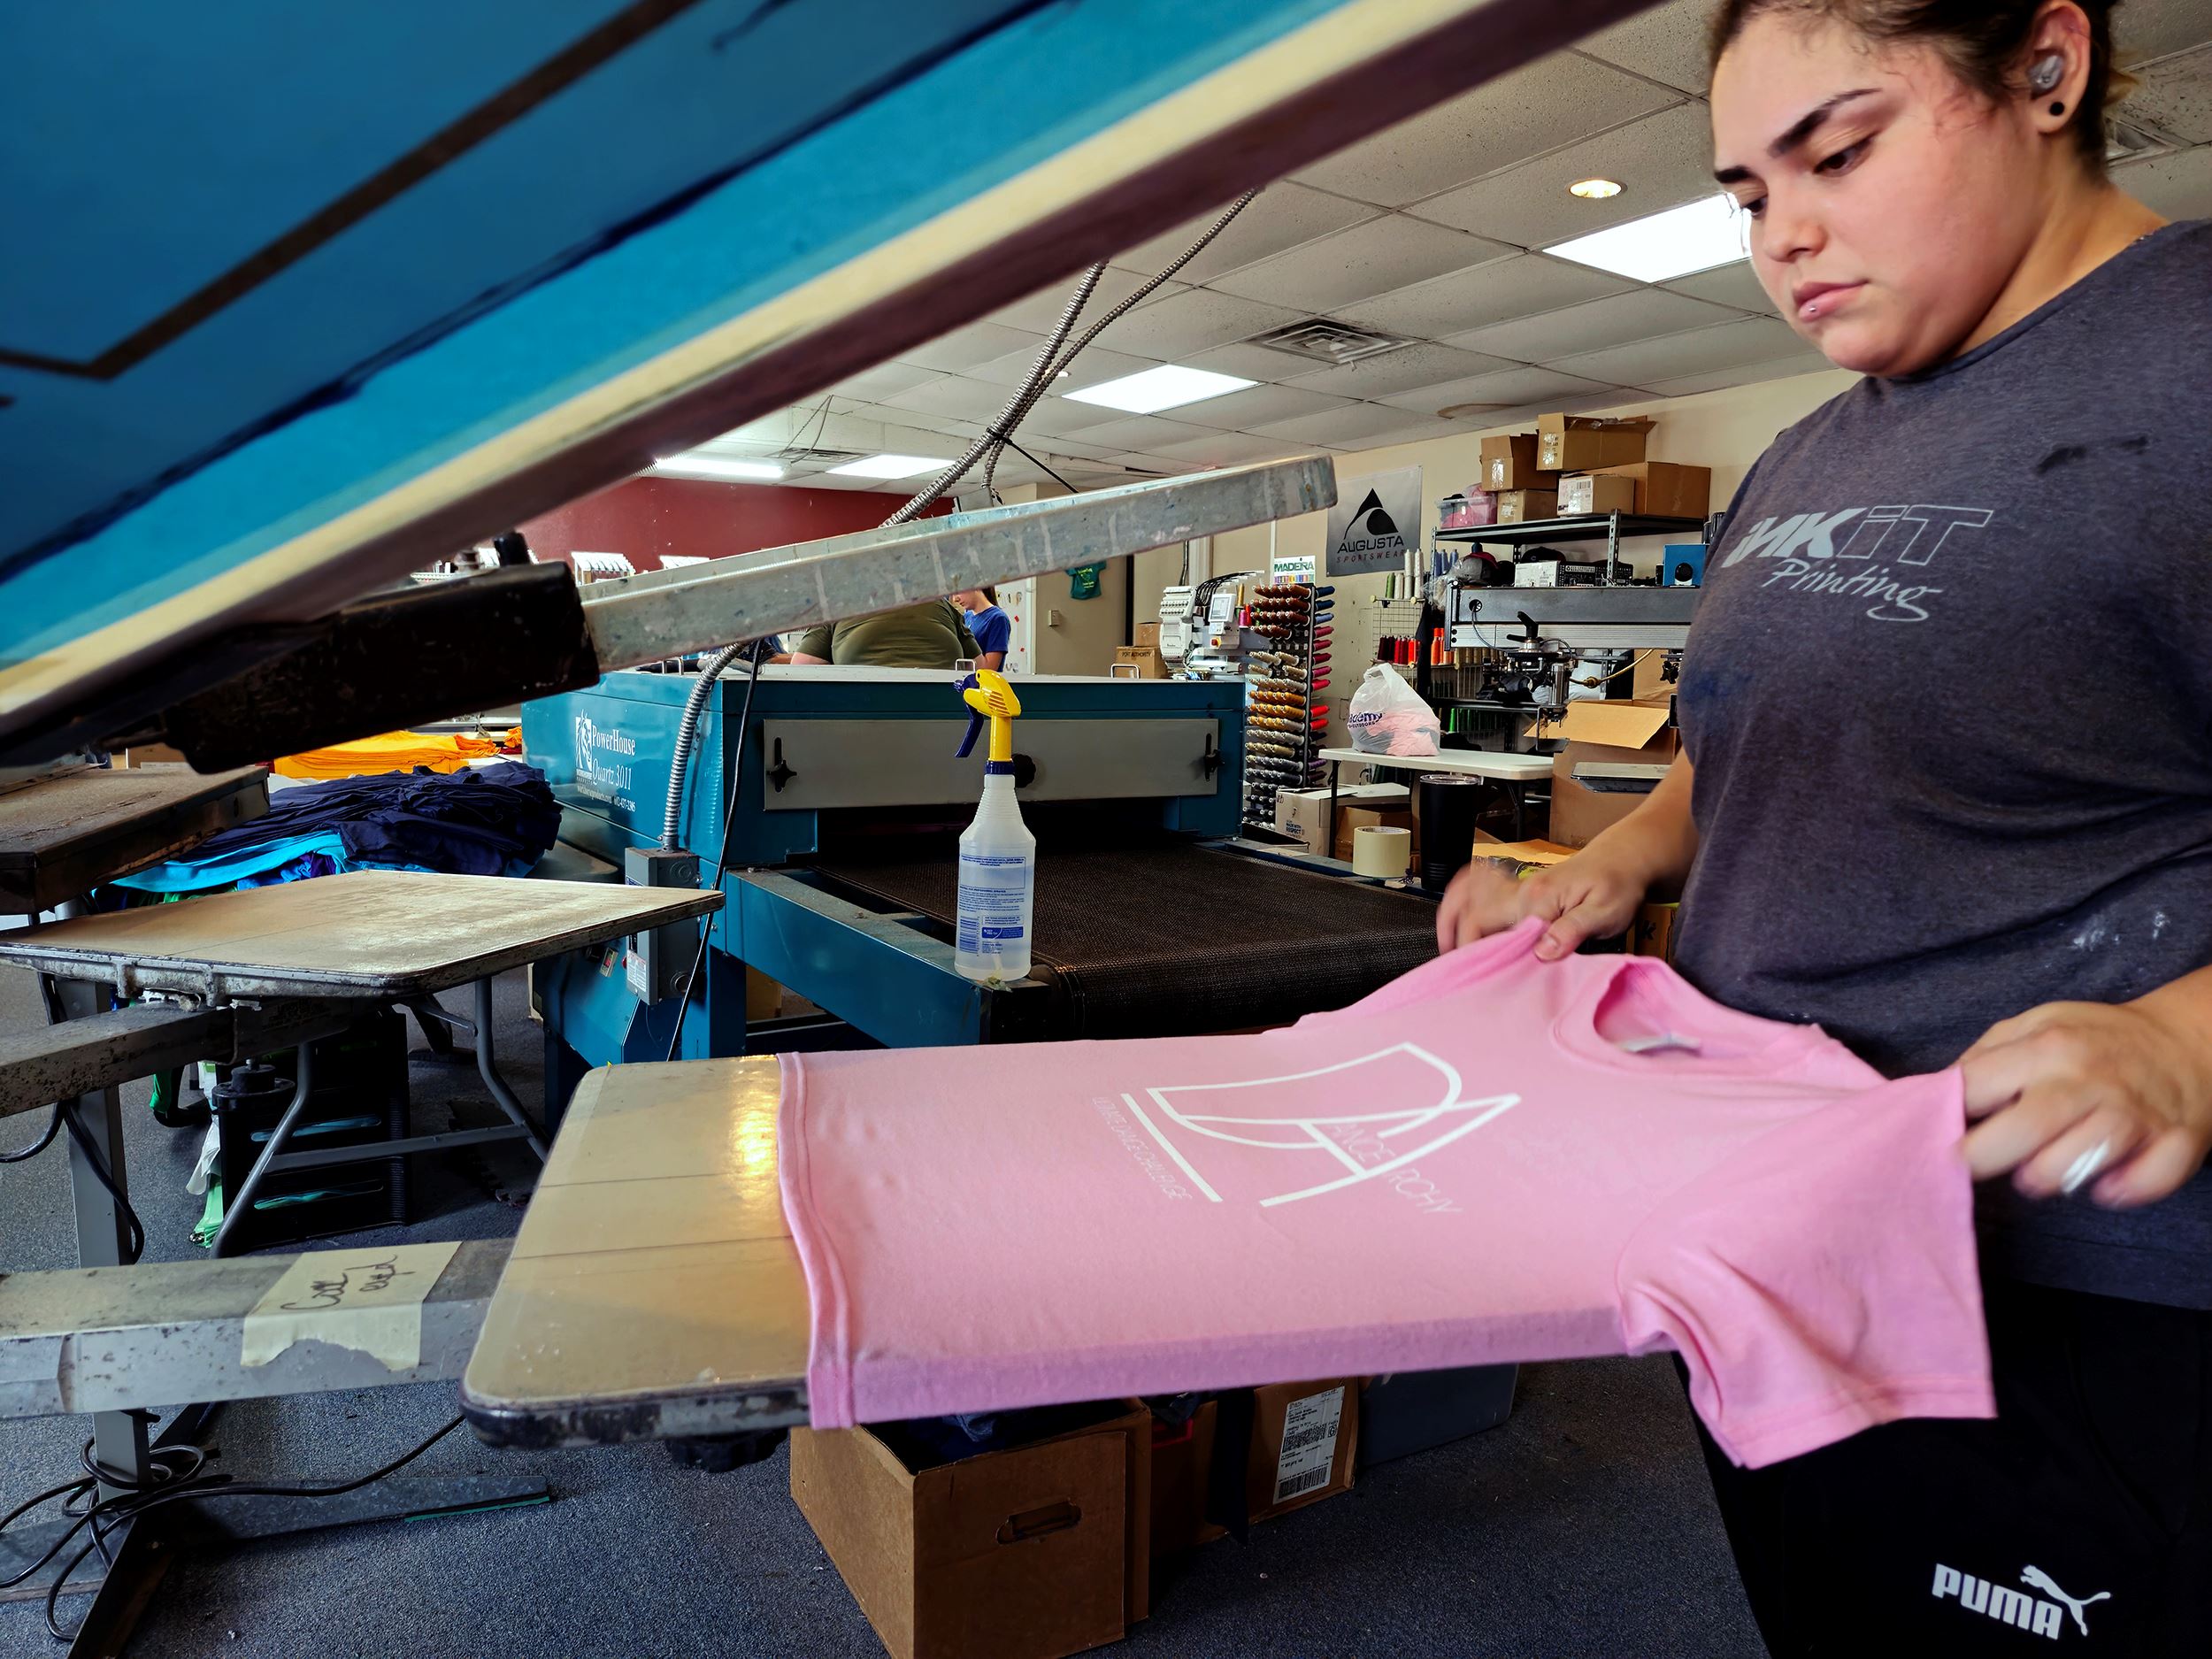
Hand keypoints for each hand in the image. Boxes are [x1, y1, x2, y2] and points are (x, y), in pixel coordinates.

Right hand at [1434, 848, 1647, 959]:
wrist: (1625, 858)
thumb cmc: (1618, 885)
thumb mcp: (1604, 913)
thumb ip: (1571, 931)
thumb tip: (1542, 951)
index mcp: (1537, 899)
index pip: (1496, 931)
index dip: (1482, 956)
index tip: (1477, 980)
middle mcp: (1521, 890)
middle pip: (1472, 913)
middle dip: (1456, 939)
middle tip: (1453, 970)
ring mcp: (1519, 887)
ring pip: (1469, 895)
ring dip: (1452, 916)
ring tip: (1446, 944)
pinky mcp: (1522, 888)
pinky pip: (1480, 886)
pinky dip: (1463, 899)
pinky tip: (1460, 917)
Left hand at [1960, 1001, 2211, 1207]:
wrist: (2186, 1041)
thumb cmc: (2095, 1040)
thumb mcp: (2036, 1025)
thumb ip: (1986, 1058)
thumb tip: (1937, 1095)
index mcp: (2046, 1047)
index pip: (1976, 1087)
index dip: (1942, 1119)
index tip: (1921, 1140)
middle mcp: (2087, 1080)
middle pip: (2023, 1130)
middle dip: (1982, 1159)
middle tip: (1969, 1168)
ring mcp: (2134, 1114)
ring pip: (2076, 1165)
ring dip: (2046, 1179)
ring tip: (2036, 1172)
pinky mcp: (2176, 1142)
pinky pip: (2141, 1183)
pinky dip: (2120, 1192)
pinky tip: (2104, 1186)